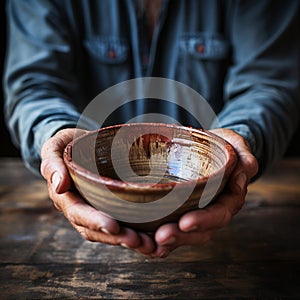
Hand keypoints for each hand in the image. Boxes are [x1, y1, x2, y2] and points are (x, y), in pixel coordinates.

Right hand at [40, 128, 154, 254]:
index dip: (95, 222)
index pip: (78, 213)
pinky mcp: (111, 208)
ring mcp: (97, 210)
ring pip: (110, 233)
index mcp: (66, 197)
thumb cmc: (70, 144)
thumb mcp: (56, 147)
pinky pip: (122, 224)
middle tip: (138, 241)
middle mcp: (81, 209)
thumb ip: (52, 163)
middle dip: (117, 238)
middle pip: (97, 230)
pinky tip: (152, 236)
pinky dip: (136, 232)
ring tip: (149, 245)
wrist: (82, 146)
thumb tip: (59, 185)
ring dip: (128, 240)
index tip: (113, 226)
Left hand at [149, 128, 258, 257]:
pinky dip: (154, 237)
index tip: (185, 223)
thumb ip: (244, 157)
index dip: (204, 221)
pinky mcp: (178, 211)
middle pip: (199, 233)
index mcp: (228, 198)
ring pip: (182, 235)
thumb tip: (243, 174)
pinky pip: (168, 227)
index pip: (219, 214)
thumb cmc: (223, 147)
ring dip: (165, 242)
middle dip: (180, 237)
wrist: (209, 149)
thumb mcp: (237, 146)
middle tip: (160, 237)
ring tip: (146, 243)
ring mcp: (194, 213)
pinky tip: (140, 240)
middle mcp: (211, 211)